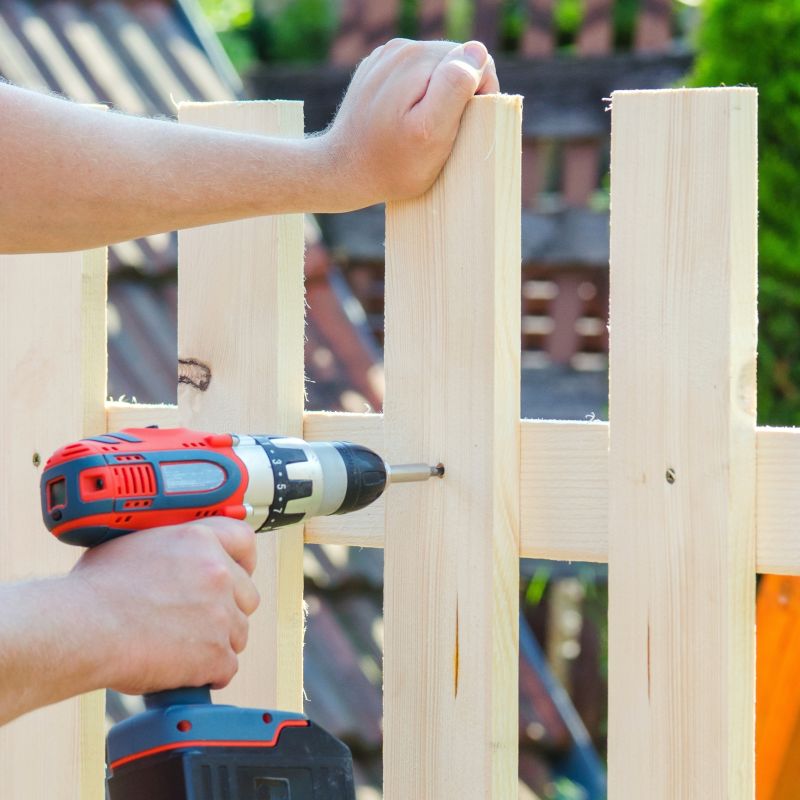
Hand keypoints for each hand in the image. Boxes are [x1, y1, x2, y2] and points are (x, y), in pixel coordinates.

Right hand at [68, 518, 258, 694]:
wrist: (82, 628)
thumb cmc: (95, 590)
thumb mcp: (136, 544)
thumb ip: (169, 547)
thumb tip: (174, 557)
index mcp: (199, 540)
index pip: (244, 541)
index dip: (243, 561)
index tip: (237, 574)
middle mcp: (217, 572)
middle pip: (246, 595)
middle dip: (227, 610)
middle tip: (197, 622)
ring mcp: (221, 613)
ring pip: (238, 633)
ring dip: (216, 643)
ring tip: (180, 648)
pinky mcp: (216, 652)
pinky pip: (227, 667)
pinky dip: (208, 673)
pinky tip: (181, 671)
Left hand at [316, 39, 498, 209]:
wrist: (342, 172)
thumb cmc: (392, 164)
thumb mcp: (432, 133)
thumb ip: (456, 88)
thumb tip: (475, 51)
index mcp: (421, 58)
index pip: (475, 60)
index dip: (478, 96)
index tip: (462, 128)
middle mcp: (403, 48)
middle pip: (455, 62)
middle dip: (458, 96)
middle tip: (441, 134)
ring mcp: (386, 57)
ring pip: (436, 69)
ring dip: (438, 97)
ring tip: (421, 128)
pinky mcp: (377, 70)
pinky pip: (414, 76)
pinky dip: (417, 97)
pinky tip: (404, 120)